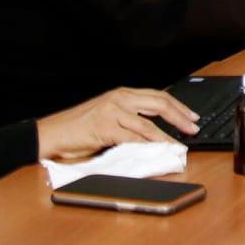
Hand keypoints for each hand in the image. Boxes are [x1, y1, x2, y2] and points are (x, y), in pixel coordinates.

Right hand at [35, 88, 197, 160]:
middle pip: (159, 103)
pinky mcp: (104, 126)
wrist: (50, 133)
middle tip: (194, 127)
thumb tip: (157, 131)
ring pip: (149, 122)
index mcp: (122, 94)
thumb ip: (129, 119)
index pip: (158, 96)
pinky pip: (132, 137)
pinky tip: (158, 150)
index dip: (178, 106)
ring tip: (180, 143)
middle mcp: (119, 98)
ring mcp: (112, 111)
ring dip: (168, 135)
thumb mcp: (108, 117)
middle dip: (180, 116)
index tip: (192, 116)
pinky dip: (148, 145)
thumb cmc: (78, 128)